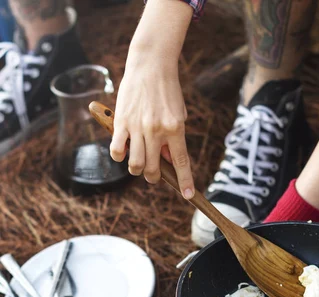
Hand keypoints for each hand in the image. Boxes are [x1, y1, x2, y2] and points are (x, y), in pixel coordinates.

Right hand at [109, 0, 193, 198]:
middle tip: (153, 174)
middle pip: (153, 169)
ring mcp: (137, 127)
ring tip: (139, 165)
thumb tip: (168, 160)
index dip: (185, 181)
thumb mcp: (179, 115)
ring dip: (137, 170)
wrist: (150, 65)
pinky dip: (119, 156)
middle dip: (153, 177)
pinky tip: (123, 152)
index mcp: (175, 129)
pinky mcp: (121, 121)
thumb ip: (174, 139)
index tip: (188, 195)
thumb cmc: (168, 91)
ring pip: (134, 163)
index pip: (181, 162)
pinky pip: (116, 149)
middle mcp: (156, 130)